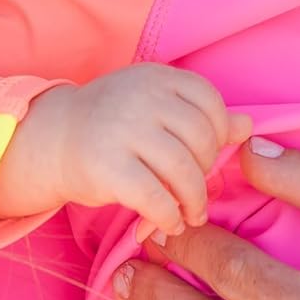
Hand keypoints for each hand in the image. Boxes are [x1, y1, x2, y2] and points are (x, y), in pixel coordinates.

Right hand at [0, 65, 251, 233]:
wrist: (51, 139)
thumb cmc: (113, 126)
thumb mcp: (155, 109)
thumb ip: (200, 116)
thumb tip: (248, 127)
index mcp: (156, 77)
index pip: (209, 101)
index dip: (216, 134)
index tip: (205, 156)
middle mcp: (141, 97)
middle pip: (200, 139)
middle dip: (205, 173)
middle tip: (197, 193)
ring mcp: (123, 129)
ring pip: (183, 171)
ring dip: (193, 201)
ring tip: (189, 214)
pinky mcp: (107, 166)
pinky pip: (155, 198)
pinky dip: (168, 216)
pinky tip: (167, 223)